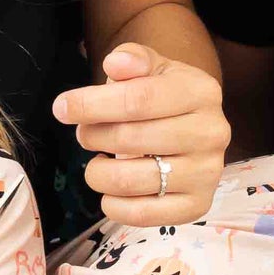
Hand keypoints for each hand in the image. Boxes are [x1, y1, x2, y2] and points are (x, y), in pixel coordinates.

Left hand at [52, 44, 229, 226]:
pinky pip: (140, 215)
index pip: (138, 99)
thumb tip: (114, 64)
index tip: (62, 108)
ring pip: (130, 180)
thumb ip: (132, 59)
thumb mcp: (152, 68)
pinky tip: (111, 189)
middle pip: (130, 139)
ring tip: (97, 161)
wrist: (195, 128)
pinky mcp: (197, 206)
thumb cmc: (164, 96)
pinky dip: (112, 204)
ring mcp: (207, 173)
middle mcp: (211, 133)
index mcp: (201, 92)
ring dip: (97, 172)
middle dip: (93, 136)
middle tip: (85, 133)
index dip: (92, 104)